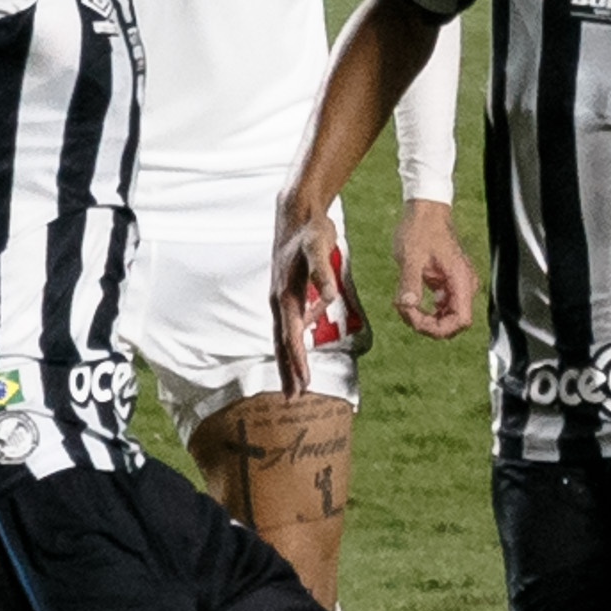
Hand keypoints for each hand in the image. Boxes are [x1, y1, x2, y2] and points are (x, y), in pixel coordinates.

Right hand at [273, 205, 350, 394]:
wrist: (297, 212)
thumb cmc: (310, 229)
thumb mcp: (318, 246)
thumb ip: (323, 271)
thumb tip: (330, 296)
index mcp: (286, 294)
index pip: (292, 336)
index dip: (297, 360)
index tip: (303, 383)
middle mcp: (280, 299)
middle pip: (283, 342)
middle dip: (288, 371)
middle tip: (293, 399)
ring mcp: (281, 297)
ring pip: (283, 337)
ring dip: (288, 361)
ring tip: (294, 385)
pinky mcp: (286, 293)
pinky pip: (288, 325)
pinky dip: (292, 343)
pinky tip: (299, 351)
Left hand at [392, 197, 477, 339]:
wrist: (424, 211)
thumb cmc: (421, 228)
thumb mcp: (411, 256)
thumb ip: (409, 282)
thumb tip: (407, 305)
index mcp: (460, 279)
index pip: (461, 320)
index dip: (438, 328)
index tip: (415, 317)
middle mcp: (463, 285)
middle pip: (453, 323)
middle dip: (427, 324)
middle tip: (405, 310)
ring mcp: (455, 285)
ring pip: (445, 317)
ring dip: (424, 318)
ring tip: (403, 304)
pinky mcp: (446, 283)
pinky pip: (439, 307)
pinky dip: (424, 309)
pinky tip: (408, 299)